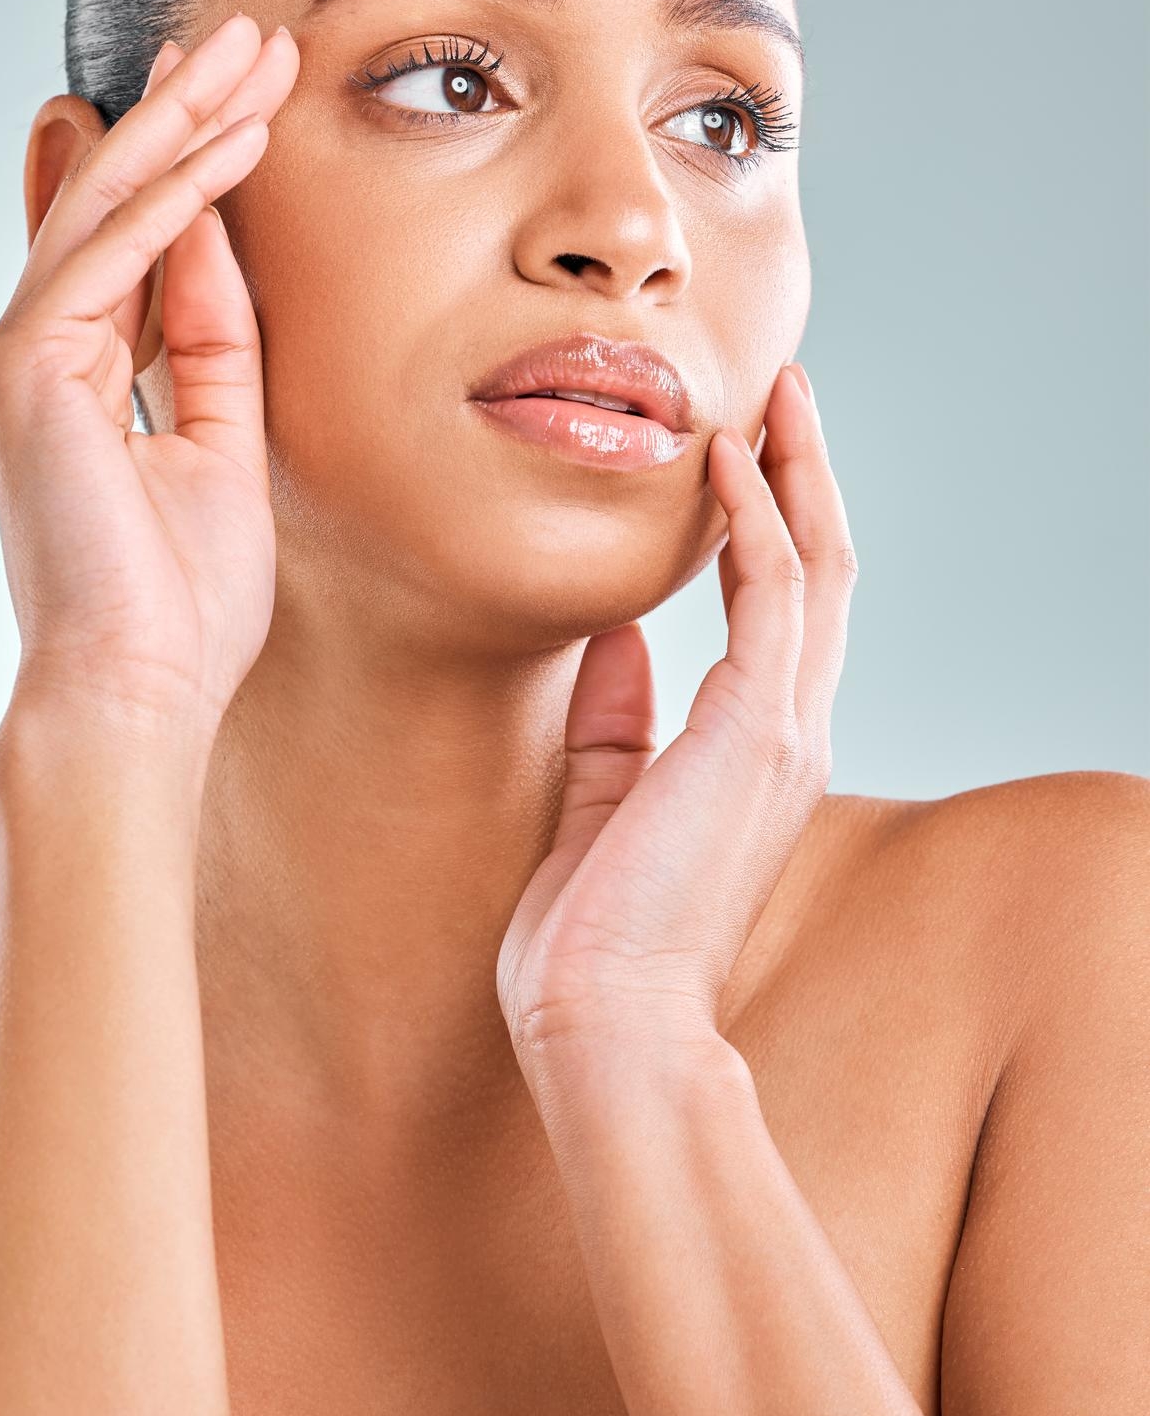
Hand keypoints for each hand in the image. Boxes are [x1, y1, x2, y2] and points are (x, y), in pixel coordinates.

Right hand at [0, 12, 299, 744]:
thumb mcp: (221, 443)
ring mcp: (26, 354)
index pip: (137, 237)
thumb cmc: (181, 598)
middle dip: (187, 108)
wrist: (137, 688)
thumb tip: (223, 244)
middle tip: (254, 32)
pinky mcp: (30, 366)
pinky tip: (234, 137)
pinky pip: (113, 253)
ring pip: (108, 203)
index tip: (257, 92)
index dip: (193, 157)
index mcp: (84, 374)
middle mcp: (43, 350)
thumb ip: (213, 344)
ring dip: (184, 119)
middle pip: (117, 198)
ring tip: (251, 48)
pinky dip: (177, 192)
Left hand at [496, 363, 856, 1063]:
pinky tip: (724, 464)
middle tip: (781, 395)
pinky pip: (775, 597)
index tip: (739, 453)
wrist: (601, 1021)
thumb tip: (613, 641)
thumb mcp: (598, 802)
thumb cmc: (593, 936)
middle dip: (802, 475)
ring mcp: (784, 730)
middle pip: (822, 570)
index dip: (769, 523)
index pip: (782, 610)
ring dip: (793, 474)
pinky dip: (754, 521)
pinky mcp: (756, 730)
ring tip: (772, 398)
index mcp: (755, 750)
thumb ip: (615, 721)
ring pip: (817, 567)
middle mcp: (789, 731)